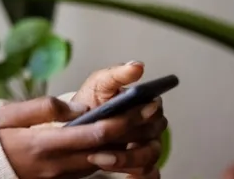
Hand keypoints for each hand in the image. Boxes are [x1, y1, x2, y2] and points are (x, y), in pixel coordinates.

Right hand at [0, 96, 165, 178]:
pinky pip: (90, 168)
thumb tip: (77, 107)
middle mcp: (57, 165)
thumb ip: (43, 108)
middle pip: (108, 149)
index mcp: (45, 145)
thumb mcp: (8, 115)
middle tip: (154, 113)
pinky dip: (107, 154)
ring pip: (102, 162)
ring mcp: (59, 177)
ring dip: (126, 144)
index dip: (124, 119)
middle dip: (134, 131)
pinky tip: (117, 140)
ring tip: (143, 124)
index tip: (142, 104)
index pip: (97, 134)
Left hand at [70, 61, 168, 177]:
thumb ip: (117, 74)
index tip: (128, 117)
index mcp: (147, 104)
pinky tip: (119, 175)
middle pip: (152, 136)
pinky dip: (136, 176)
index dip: (142, 115)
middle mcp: (152, 127)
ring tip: (99, 158)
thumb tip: (137, 66)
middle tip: (102, 143)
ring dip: (125, 160)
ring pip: (149, 158)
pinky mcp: (140, 165)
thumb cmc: (94, 100)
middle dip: (128, 140)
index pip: (155, 110)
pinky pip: (149, 175)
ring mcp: (148, 147)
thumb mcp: (100, 83)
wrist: (79, 124)